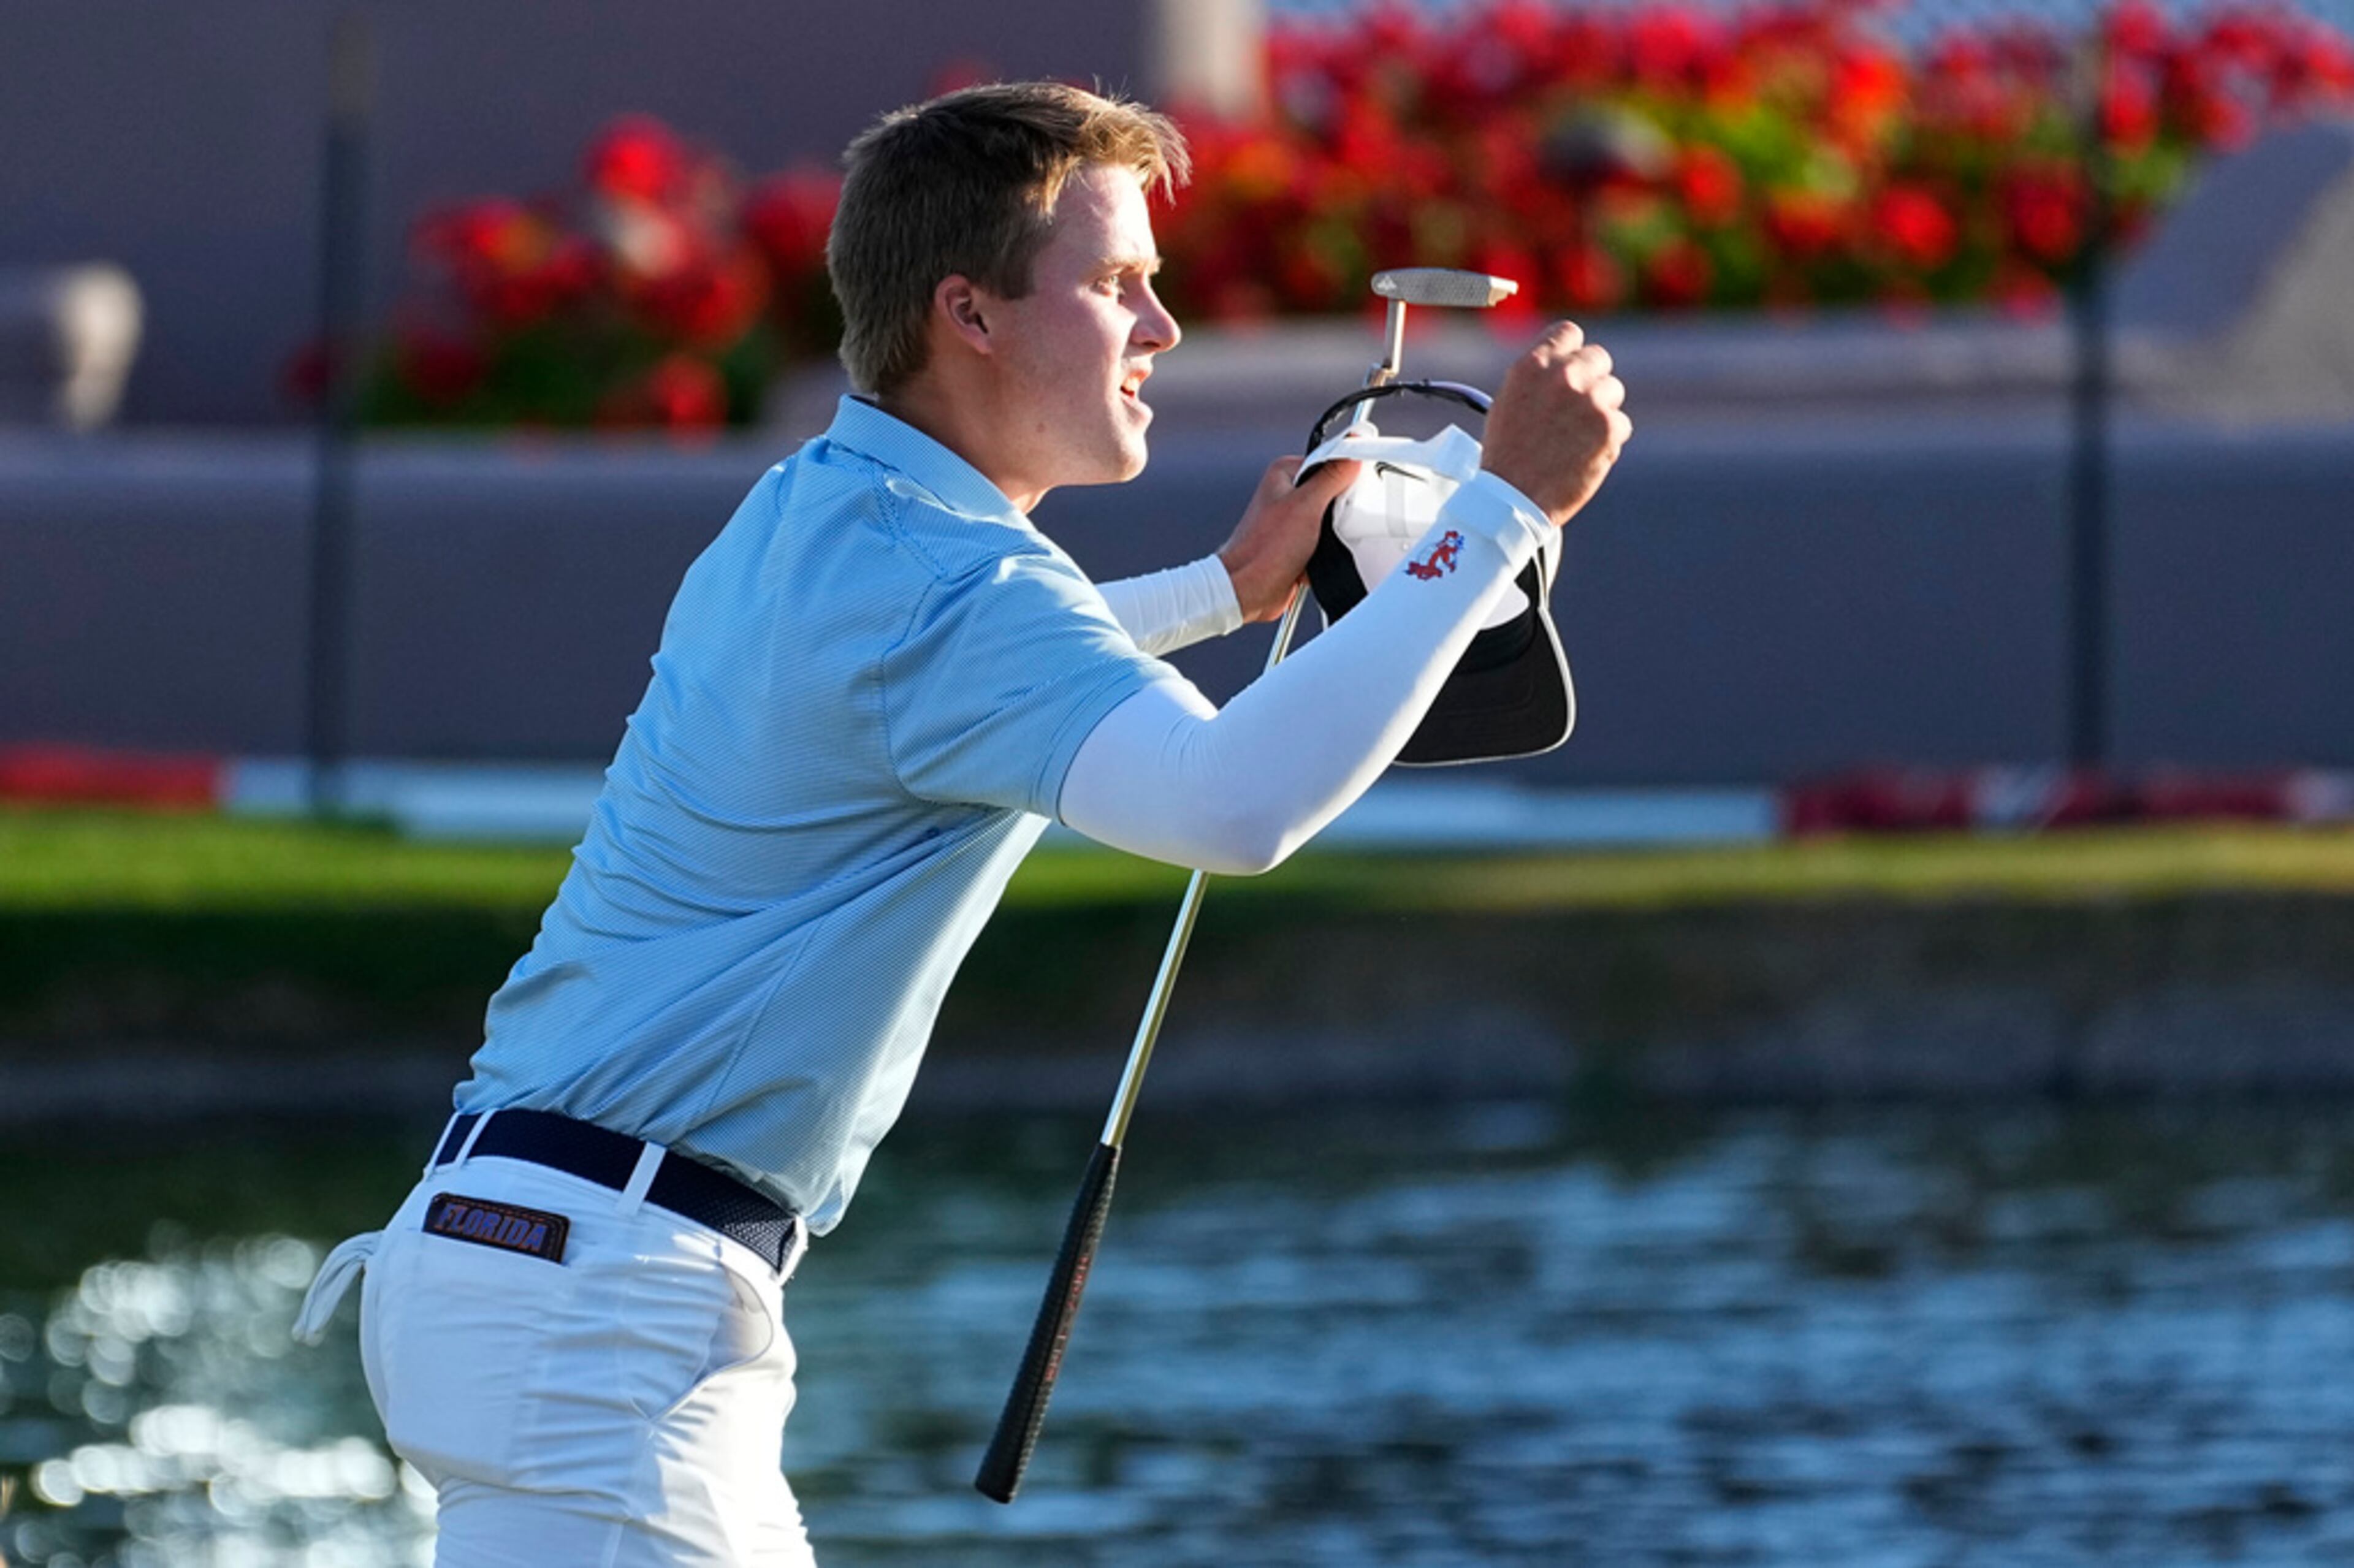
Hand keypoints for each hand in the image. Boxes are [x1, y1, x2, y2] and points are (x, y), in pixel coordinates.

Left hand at [1217, 454, 1362, 622]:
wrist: (1249, 591)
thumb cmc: (1262, 550)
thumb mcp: (1305, 505)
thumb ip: (1331, 477)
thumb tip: (1351, 453)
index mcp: (1285, 474)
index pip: (1328, 460)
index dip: (1347, 473)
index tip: (1356, 486)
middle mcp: (1288, 494)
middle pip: (1334, 490)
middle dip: (1342, 507)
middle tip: (1337, 519)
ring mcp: (1295, 520)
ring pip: (1334, 518)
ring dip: (1336, 533)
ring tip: (1324, 542)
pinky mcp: (1300, 543)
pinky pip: (1328, 541)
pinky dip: (1329, 550)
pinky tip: (1321, 556)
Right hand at [1478, 321, 1630, 528]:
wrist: (1512, 501)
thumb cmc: (1506, 455)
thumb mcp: (1509, 402)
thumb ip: (1538, 376)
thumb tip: (1564, 364)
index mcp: (1532, 365)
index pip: (1569, 333)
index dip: (1572, 351)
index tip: (1571, 366)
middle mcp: (1563, 376)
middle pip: (1598, 358)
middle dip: (1591, 380)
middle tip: (1578, 407)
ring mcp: (1589, 400)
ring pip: (1613, 391)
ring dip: (1601, 411)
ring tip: (1577, 438)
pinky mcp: (1609, 427)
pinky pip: (1621, 424)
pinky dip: (1608, 440)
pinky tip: (1585, 455)